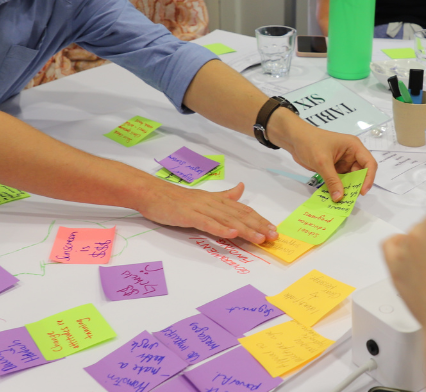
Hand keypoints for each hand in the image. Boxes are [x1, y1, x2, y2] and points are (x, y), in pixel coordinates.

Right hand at [137, 179, 277, 242]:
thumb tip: (242, 188)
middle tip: (273, 237)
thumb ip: (224, 195)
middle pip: (240, 215)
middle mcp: (213, 203)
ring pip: (227, 220)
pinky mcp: (189, 215)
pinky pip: (207, 223)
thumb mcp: (205, 197)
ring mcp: (201, 208)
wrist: (152, 193)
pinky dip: (221, 229)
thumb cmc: (177, 198)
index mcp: (217, 200)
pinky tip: (232, 234)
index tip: (273, 229)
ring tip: (259, 238)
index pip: (243, 210)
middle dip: (258, 226)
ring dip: (245, 229)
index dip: (259, 219)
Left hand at [270, 111, 377, 201]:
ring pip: (350, 178)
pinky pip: (340, 180)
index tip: (362, 191)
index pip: (369, 163)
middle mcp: (351, 154)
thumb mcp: (322, 162)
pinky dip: (338, 187)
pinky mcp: (334, 168)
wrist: (294, 139)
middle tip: (349, 199)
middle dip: (356, 185)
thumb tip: (339, 198)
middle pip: (361, 172)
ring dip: (347, 188)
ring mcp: (343, 161)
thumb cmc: (310, 143)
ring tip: (341, 200)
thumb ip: (332, 180)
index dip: (368, 178)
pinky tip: (335, 195)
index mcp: (353, 146)